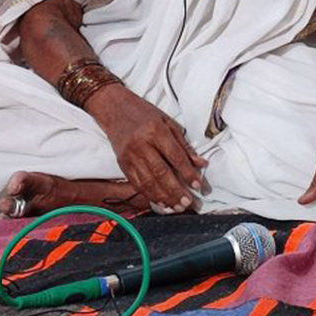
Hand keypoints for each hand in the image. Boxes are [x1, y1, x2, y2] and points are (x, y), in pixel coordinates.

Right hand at [85, 84, 205, 213]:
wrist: (115, 109)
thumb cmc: (145, 114)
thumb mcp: (168, 123)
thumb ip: (184, 145)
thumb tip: (201, 164)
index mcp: (156, 131)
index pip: (175, 157)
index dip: (188, 173)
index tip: (198, 186)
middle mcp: (141, 145)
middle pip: (161, 172)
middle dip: (176, 190)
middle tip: (188, 202)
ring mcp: (129, 156)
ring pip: (148, 181)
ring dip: (164, 197)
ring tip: (177, 207)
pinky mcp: (122, 164)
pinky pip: (136, 183)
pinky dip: (149, 195)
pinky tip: (160, 202)